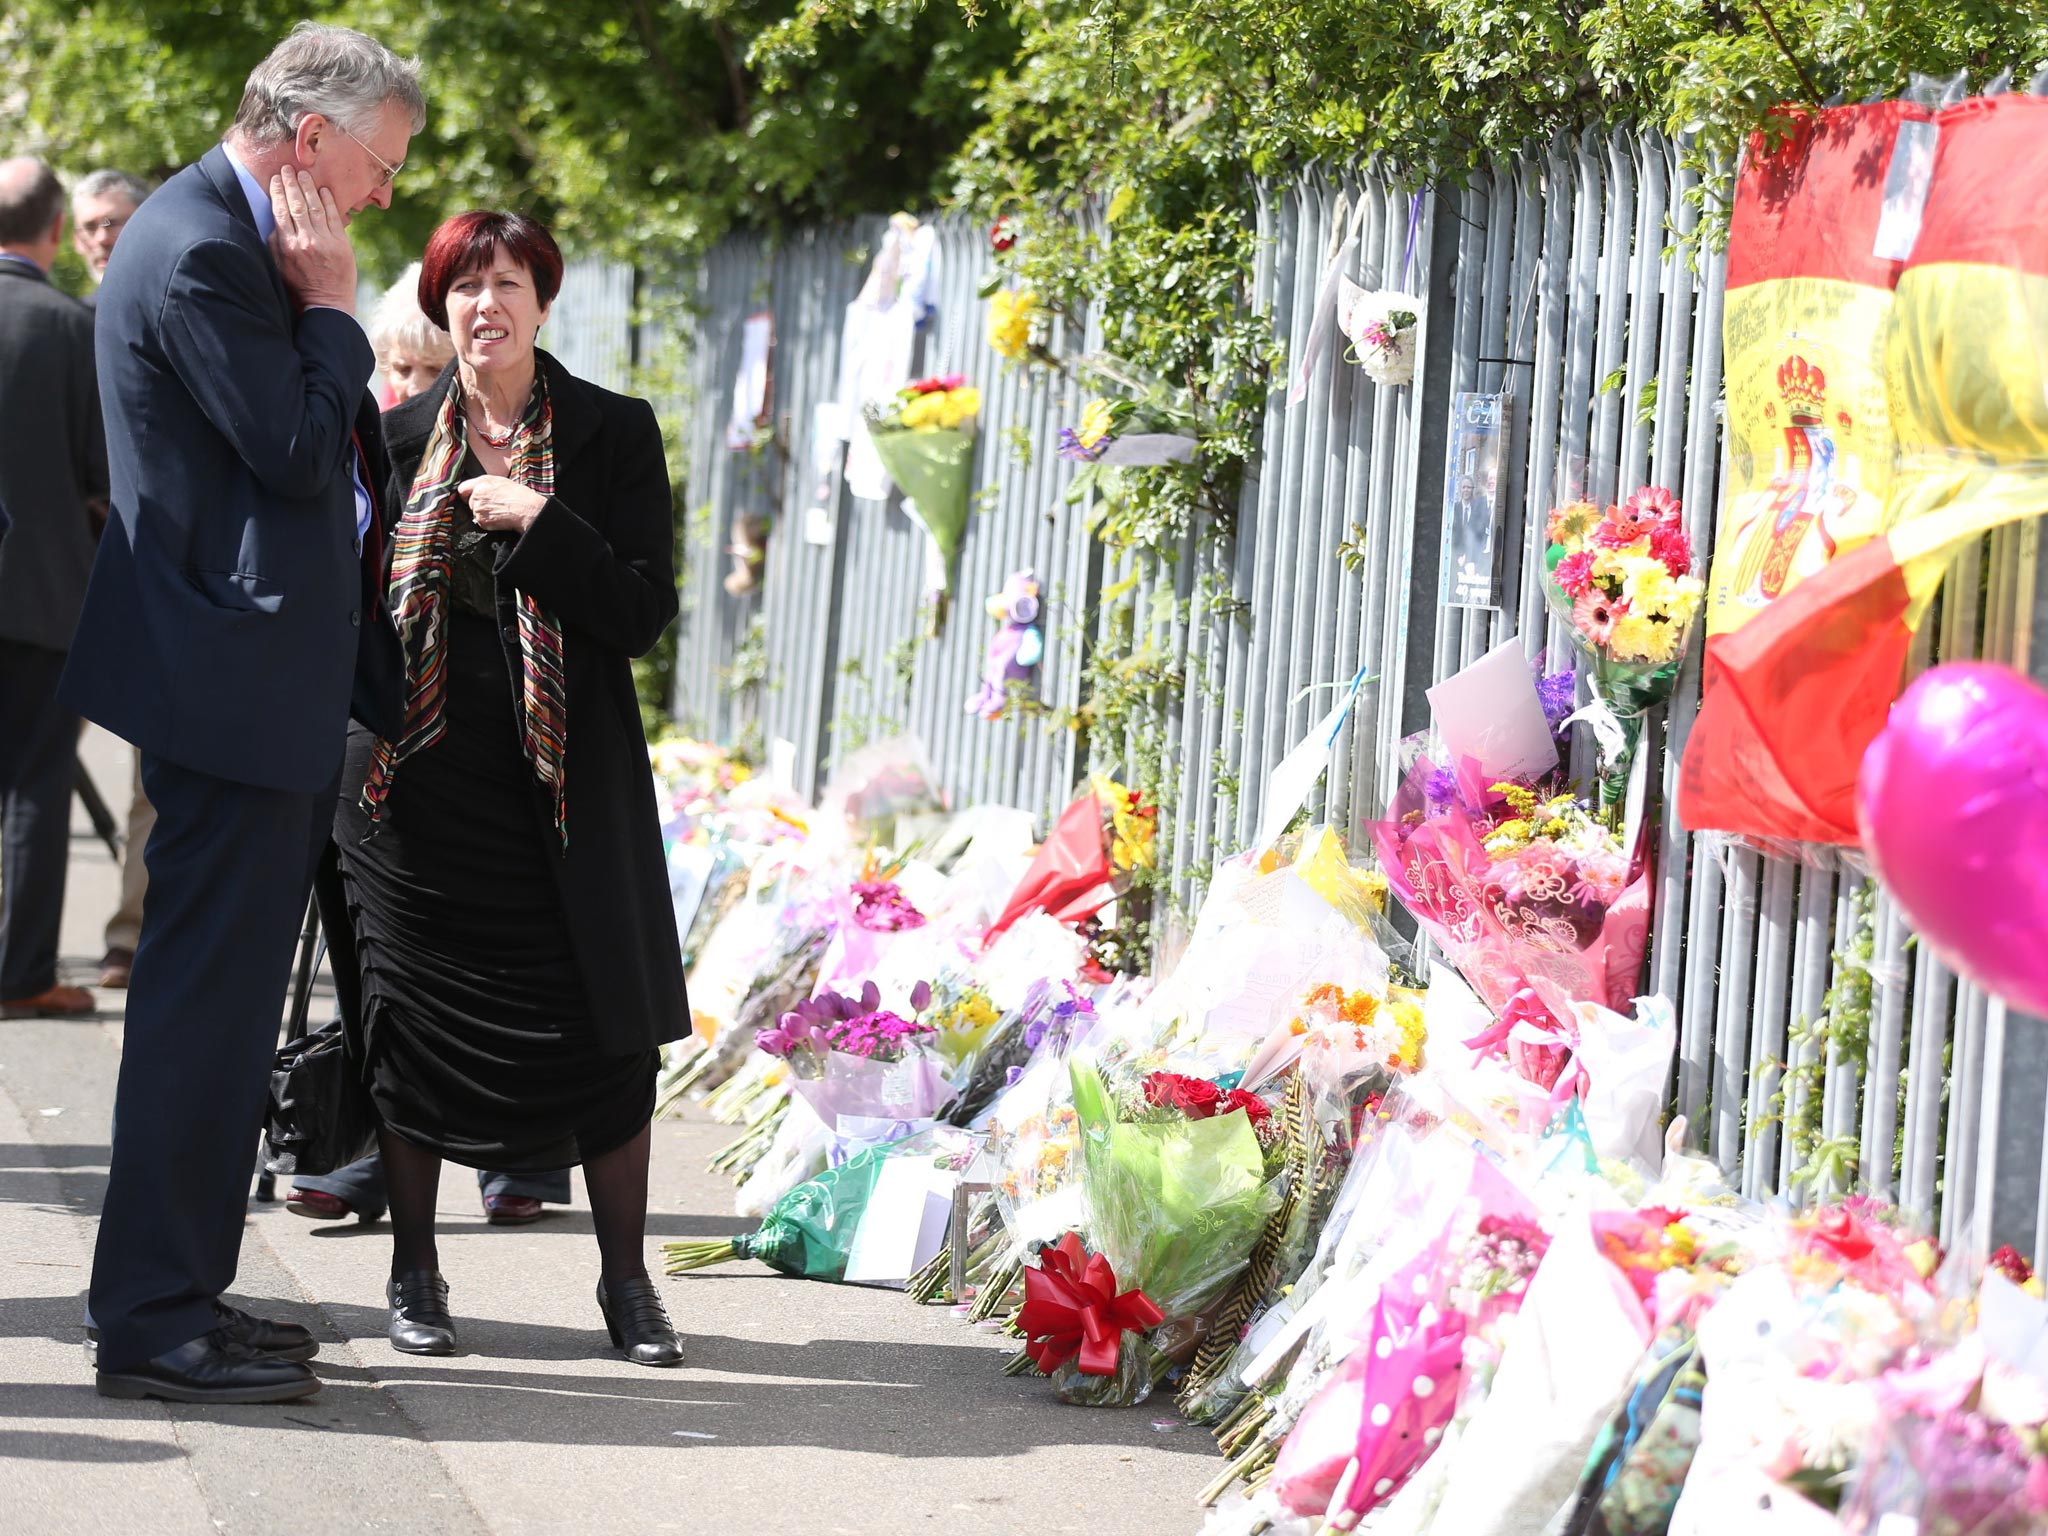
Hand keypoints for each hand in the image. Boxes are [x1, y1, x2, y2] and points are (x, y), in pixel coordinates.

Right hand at [268, 170, 356, 311]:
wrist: (328, 302)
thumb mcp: (278, 266)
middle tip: (288, 168)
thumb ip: (274, 243)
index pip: (280, 212)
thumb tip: (272, 221)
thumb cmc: (301, 284)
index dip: (278, 192)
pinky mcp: (342, 245)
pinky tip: (324, 190)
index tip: (275, 178)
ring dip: (309, 188)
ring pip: (315, 208)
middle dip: (291, 184)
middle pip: (297, 205)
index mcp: (287, 245)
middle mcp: (305, 241)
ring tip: (305, 174)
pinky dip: (329, 202)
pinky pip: (334, 218)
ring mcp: (325, 242)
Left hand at [459, 476, 546, 532]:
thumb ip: (486, 485)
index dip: (466, 494)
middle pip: (470, 502)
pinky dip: (488, 522)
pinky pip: (481, 522)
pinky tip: (499, 518)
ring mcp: (478, 508)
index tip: (470, 498)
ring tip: (499, 512)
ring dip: (484, 514)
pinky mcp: (481, 520)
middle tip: (493, 506)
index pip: (463, 488)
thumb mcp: (502, 482)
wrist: (527, 510)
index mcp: (482, 482)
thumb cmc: (520, 495)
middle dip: (478, 505)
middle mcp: (477, 494)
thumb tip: (478, 490)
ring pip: (475, 513)